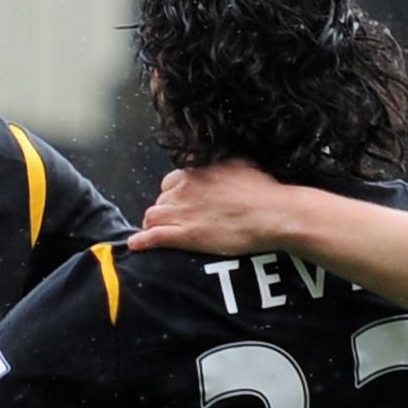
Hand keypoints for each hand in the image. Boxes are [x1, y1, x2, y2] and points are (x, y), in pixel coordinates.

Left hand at [128, 159, 287, 253]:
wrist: (272, 214)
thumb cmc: (263, 190)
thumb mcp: (241, 164)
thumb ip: (223, 164)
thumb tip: (221, 163)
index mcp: (196, 172)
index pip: (170, 182)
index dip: (173, 195)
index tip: (180, 204)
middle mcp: (184, 189)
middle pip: (160, 200)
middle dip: (165, 211)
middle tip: (175, 222)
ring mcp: (182, 212)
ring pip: (152, 216)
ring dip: (152, 225)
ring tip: (155, 233)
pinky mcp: (185, 234)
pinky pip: (154, 237)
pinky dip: (142, 241)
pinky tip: (135, 245)